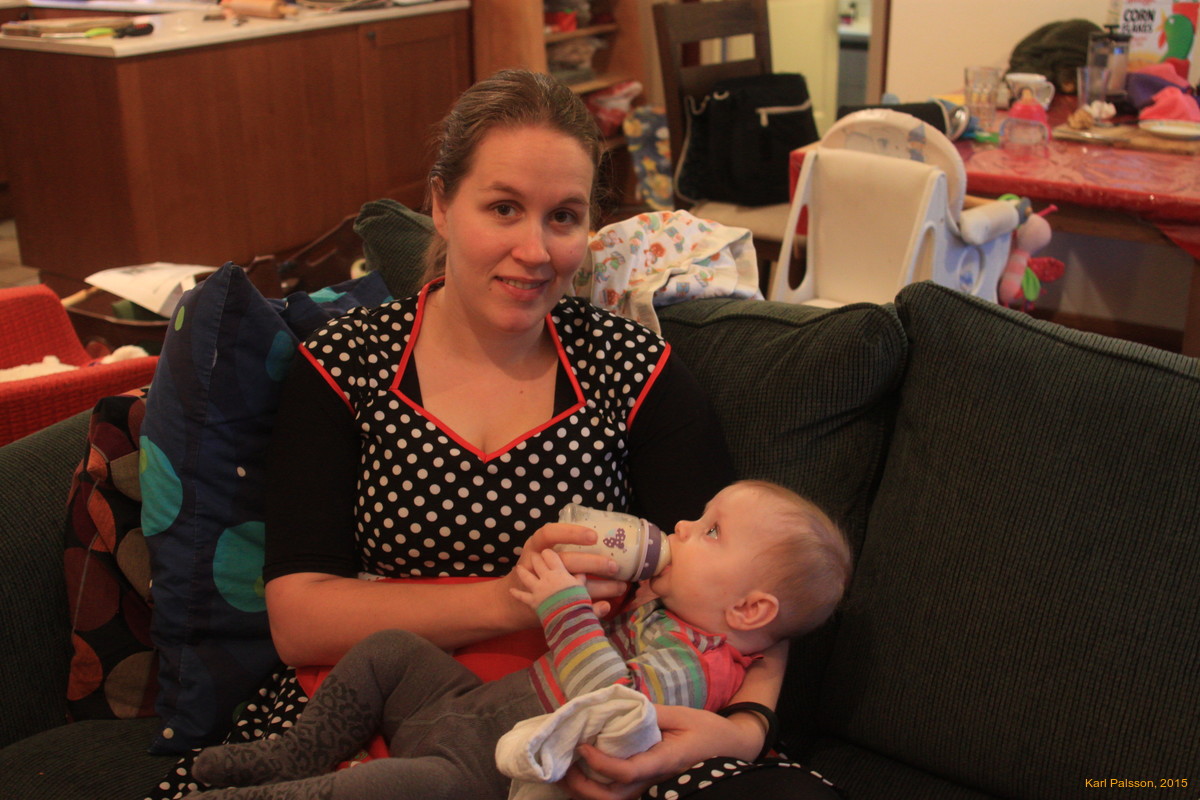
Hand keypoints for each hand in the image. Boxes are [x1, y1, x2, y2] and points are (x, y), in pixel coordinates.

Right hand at [503, 523, 626, 622]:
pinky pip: (571, 607)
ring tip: (621, 586)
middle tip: (613, 566)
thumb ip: (561, 545)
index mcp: (535, 547)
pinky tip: (605, 606)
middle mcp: (536, 565)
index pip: (550, 534)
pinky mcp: (549, 607)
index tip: (593, 536)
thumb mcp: (539, 551)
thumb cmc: (533, 569)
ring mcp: (541, 587)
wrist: (509, 603)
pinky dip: (590, 608)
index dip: (571, 534)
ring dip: (600, 587)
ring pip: (573, 586)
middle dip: (593, 563)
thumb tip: (599, 536)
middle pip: (566, 561)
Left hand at [509, 547, 584, 608]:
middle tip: (535, 557)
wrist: (568, 618)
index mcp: (558, 572)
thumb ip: (580, 578)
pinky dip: (516, 593)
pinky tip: (512, 590)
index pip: (550, 555)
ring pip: (526, 575)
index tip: (548, 553)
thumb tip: (581, 572)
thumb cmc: (577, 602)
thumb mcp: (581, 587)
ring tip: (519, 568)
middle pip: (537, 562)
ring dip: (522, 571)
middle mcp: (546, 578)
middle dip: (536, 558)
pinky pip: (521, 596)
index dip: (548, 553)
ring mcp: (537, 589)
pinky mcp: (532, 601)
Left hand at [558, 705, 755, 799]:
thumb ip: (648, 712)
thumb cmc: (707, 729)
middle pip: (612, 797)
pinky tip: (581, 773)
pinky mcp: (648, 788)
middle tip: (561, 764)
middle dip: (582, 785)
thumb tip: (614, 704)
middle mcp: (654, 782)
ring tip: (564, 770)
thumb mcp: (680, 714)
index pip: (627, 771)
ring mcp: (651, 789)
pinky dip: (596, 789)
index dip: (601, 763)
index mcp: (663, 762)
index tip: (583, 746)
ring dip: (585, 790)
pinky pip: (618, 794)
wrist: (730, 748)